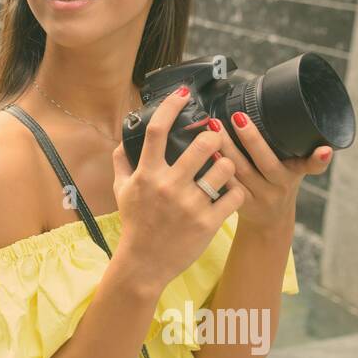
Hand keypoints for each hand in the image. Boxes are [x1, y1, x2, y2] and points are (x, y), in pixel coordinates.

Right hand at [110, 87, 245, 295]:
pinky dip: (236, 191)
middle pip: (203, 145)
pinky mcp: (207, 223)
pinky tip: (231, 192)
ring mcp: (190, 205)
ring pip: (225, 168)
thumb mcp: (121, 192)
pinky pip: (234, 196)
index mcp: (147, 174)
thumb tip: (123, 140)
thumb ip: (122, 163)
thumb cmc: (135, 225)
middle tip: (217, 138)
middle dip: (215, 136)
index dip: (172, 106)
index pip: (157, 131)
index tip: (184, 94)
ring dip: (229, 164)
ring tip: (225, 168)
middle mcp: (168, 186)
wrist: (144, 264)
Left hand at [211, 110, 333, 230]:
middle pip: (268, 163)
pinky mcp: (241, 204)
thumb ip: (293, 147)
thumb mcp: (293, 167)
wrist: (269, 221)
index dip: (319, 159)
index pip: (312, 165)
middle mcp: (281, 186)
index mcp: (296, 172)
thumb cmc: (277, 182)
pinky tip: (206, 152)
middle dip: (253, 139)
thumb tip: (283, 110)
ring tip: (214, 127)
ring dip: (226, 148)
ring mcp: (261, 197)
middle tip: (239, 117)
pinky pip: (227, 184)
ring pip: (242, 172)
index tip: (324, 150)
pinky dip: (216, 168)